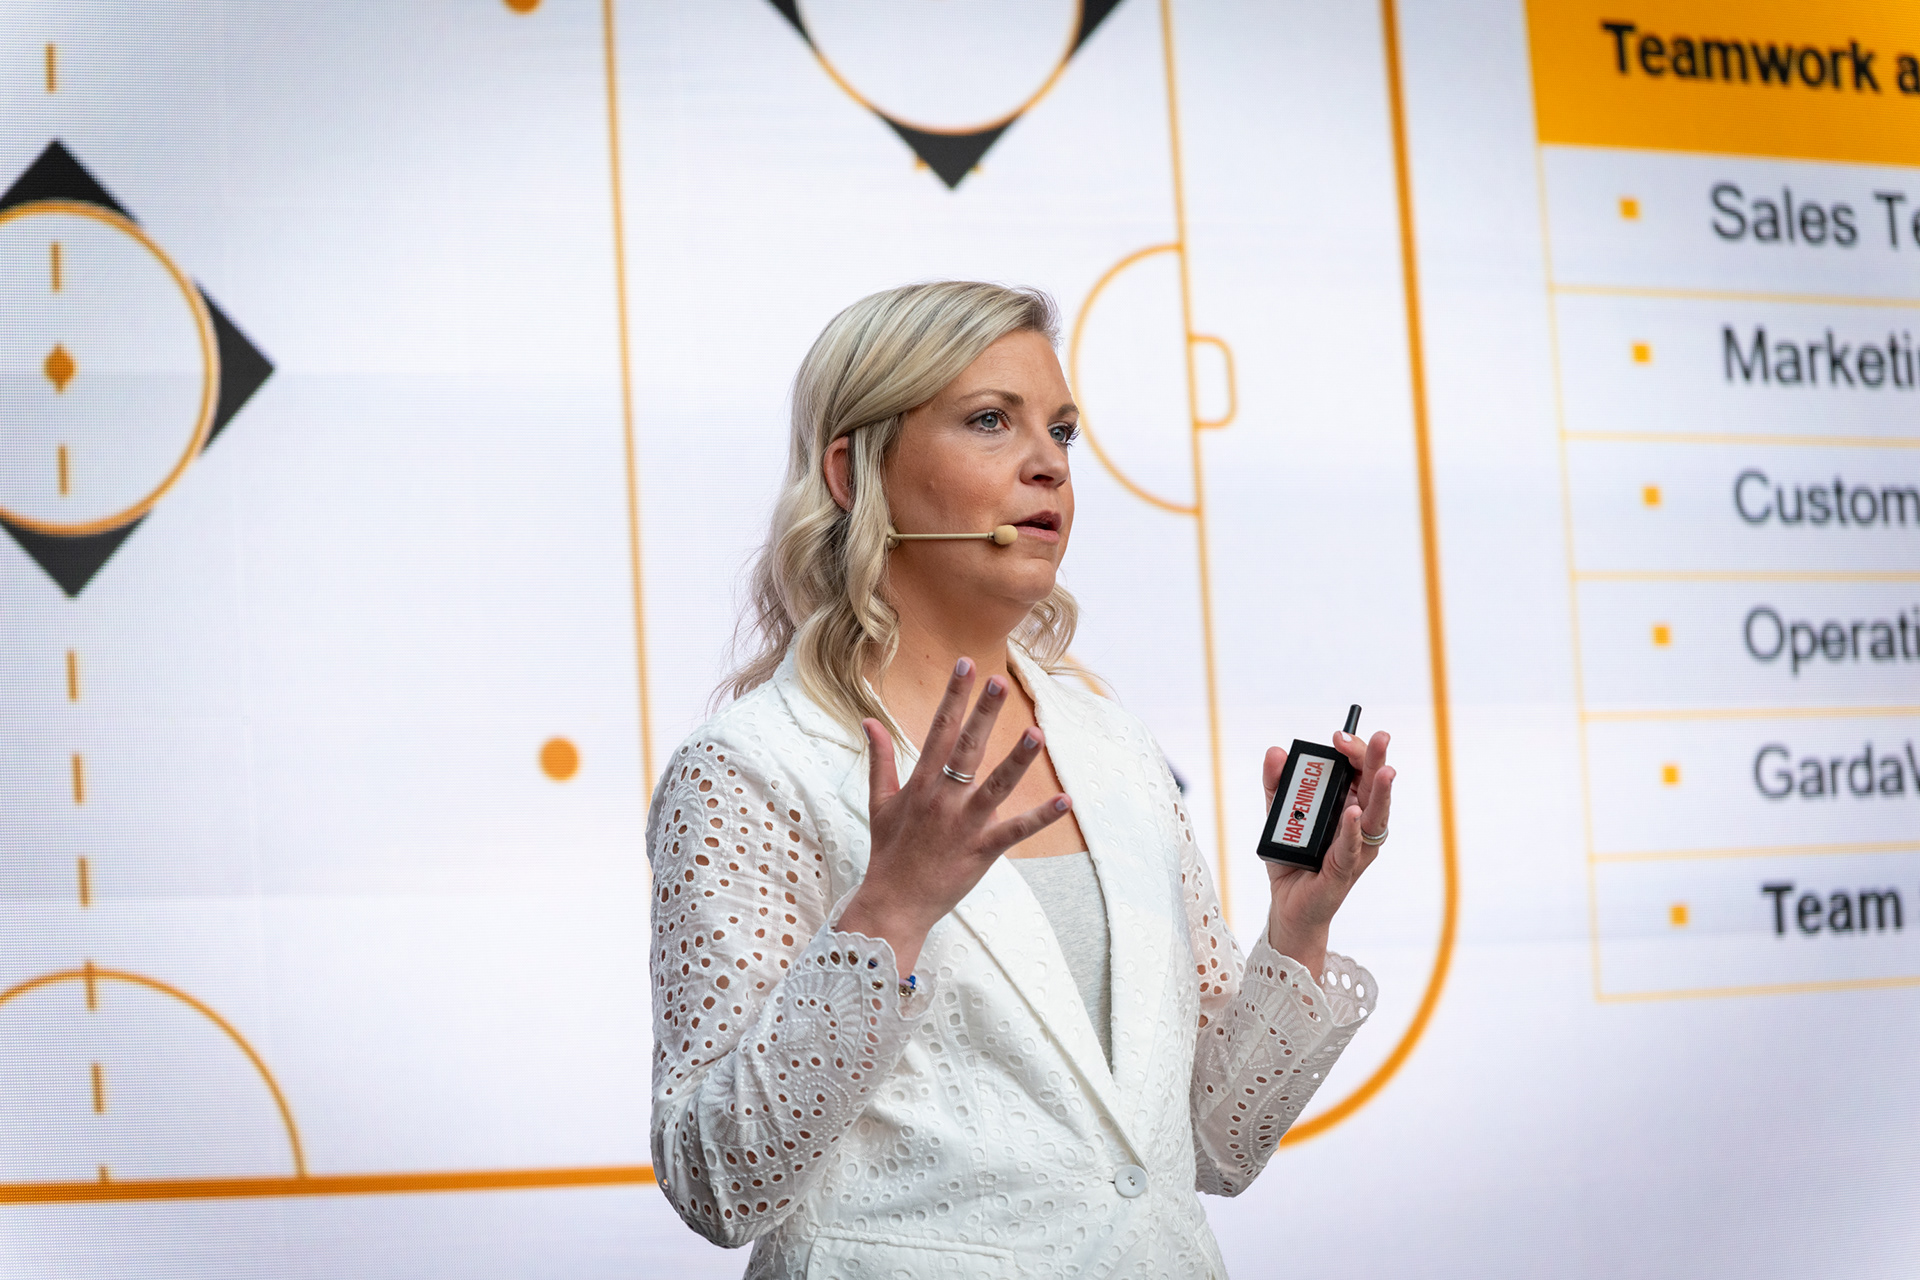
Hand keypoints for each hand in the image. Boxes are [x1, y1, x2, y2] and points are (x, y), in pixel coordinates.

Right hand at [835, 657, 1072, 973]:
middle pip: (967, 749)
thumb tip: (869, 721)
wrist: (893, 903)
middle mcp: (942, 799)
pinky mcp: (982, 851)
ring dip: (1016, 760)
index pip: (939, 729)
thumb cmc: (889, 851)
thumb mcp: (879, 802)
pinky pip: (1015, 831)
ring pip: (994, 786)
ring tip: (1035, 733)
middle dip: (983, 714)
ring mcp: (963, 825)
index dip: (954, 696)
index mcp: (921, 783)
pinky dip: (1040, 817)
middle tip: (999, 681)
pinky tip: (1064, 801)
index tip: (967, 665)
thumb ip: (879, 759)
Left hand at [1261, 729, 1393, 978]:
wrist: (1286, 903)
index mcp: (1348, 805)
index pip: (1358, 771)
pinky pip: (1350, 848)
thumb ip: (1276, 783)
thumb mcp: (1277, 814)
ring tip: (1386, 769)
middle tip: (1379, 737)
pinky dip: (1352, 830)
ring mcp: (1356, 847)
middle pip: (1373, 787)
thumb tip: (1276, 751)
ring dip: (1381, 792)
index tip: (1338, 734)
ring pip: (1375, 816)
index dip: (1353, 750)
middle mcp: (1359, 824)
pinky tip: (1354, 812)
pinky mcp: (1343, 869)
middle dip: (1376, 760)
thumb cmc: (1291, 856)